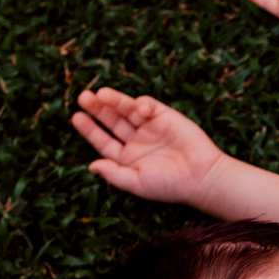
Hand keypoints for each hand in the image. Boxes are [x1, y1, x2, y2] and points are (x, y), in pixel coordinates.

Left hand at [72, 88, 224, 208]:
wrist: (201, 175)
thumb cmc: (169, 184)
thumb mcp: (137, 182)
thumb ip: (114, 174)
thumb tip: (91, 166)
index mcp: (128, 159)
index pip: (103, 141)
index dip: (90, 129)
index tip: (77, 117)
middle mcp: (137, 141)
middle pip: (112, 121)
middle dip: (98, 109)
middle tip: (83, 97)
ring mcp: (150, 128)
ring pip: (126, 110)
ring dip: (114, 101)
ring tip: (100, 94)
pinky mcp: (165, 116)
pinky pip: (148, 105)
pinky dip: (141, 105)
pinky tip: (140, 110)